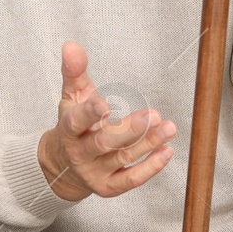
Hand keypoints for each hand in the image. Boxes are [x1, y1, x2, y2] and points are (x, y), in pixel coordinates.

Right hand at [38, 41, 175, 201]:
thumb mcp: (71, 96)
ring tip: (169, 127)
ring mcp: (94, 172)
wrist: (63, 164)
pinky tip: (166, 151)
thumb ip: (74, 71)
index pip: (76, 122)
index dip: (90, 114)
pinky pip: (131, 180)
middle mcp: (79, 153)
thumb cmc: (74, 124)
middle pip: (104, 143)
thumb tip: (71, 45)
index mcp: (68, 129)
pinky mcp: (108, 187)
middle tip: (152, 114)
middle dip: (129, 130)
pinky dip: (150, 167)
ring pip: (122, 159)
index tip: (106, 104)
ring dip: (147, 144)